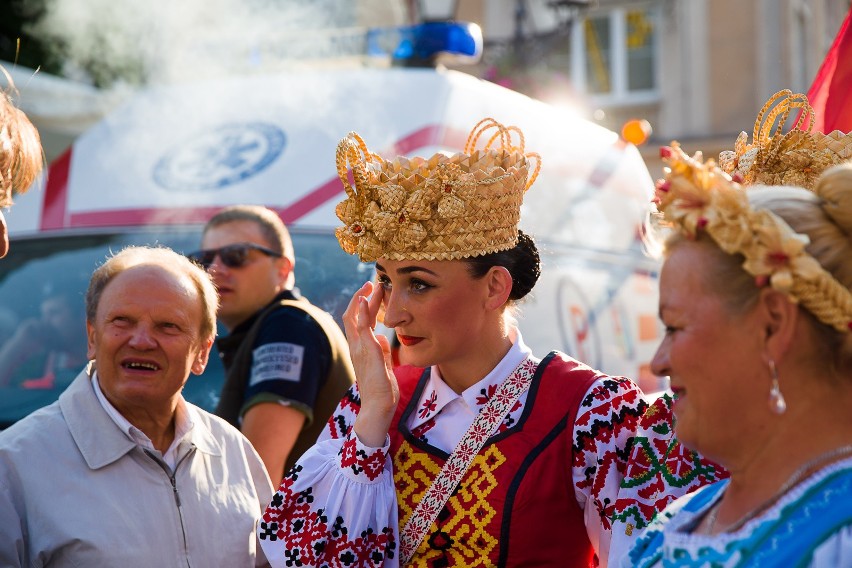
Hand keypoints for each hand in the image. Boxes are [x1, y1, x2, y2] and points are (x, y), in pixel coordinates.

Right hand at [342, 281, 398, 446]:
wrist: (378, 407)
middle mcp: (356, 346)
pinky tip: (366, 299)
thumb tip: (381, 338)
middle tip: (372, 283)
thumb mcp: (383, 364)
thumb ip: (380, 351)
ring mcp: (360, 348)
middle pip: (352, 314)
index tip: (373, 292)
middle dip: (360, 297)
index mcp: (360, 348)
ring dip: (362, 298)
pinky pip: (362, 327)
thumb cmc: (381, 389)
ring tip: (372, 285)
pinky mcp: (367, 351)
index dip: (363, 304)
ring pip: (355, 316)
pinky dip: (363, 311)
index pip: (358, 321)